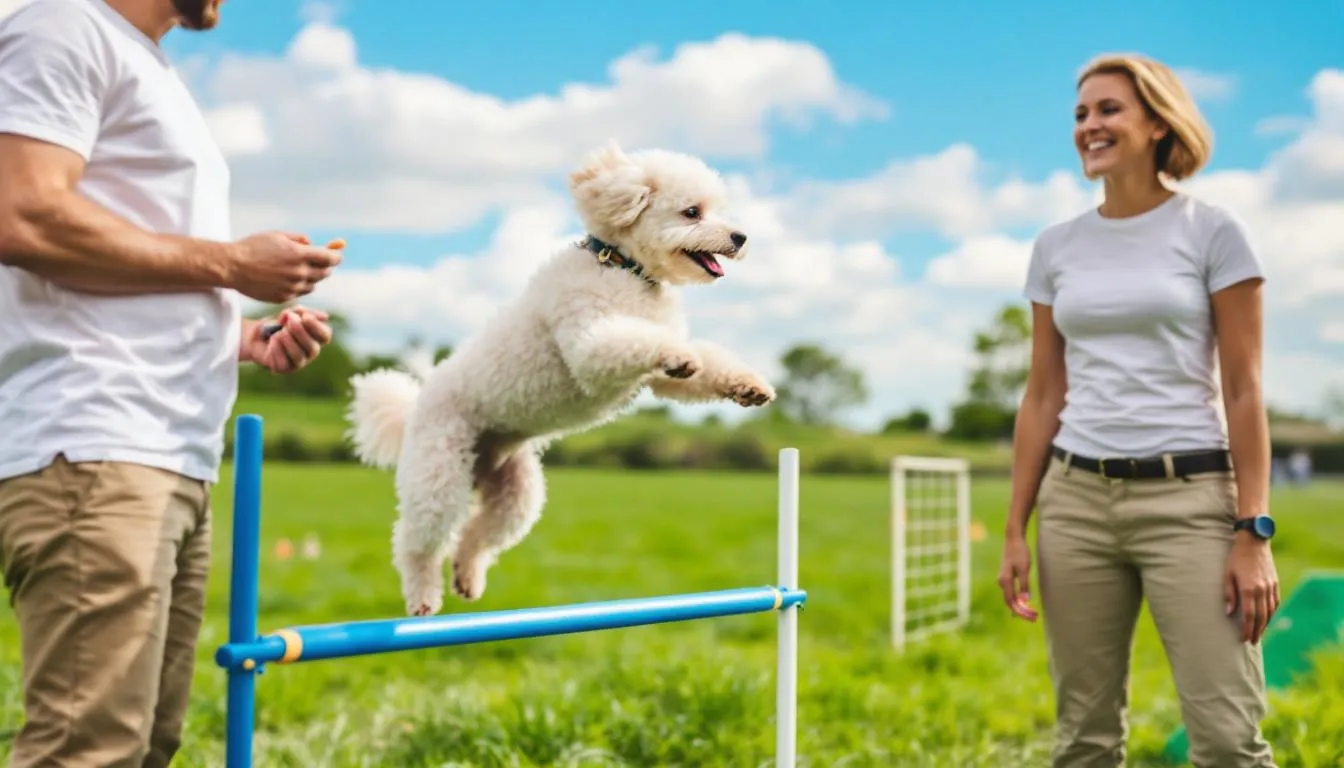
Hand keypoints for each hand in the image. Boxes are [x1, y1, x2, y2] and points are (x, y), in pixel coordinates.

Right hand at [227, 233, 343, 303]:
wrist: (232, 267)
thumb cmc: (253, 247)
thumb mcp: (277, 235)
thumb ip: (299, 239)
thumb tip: (311, 244)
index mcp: (299, 255)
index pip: (330, 258)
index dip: (336, 256)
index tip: (337, 255)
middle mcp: (299, 273)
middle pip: (325, 273)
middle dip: (326, 266)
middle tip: (323, 262)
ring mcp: (292, 287)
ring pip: (313, 284)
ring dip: (313, 277)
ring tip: (302, 269)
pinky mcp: (284, 297)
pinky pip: (300, 292)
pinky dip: (300, 286)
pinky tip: (290, 279)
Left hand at [241, 306, 332, 373]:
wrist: (256, 334)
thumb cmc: (277, 324)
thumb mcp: (289, 313)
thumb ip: (304, 313)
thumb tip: (325, 317)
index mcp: (315, 337)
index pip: (325, 336)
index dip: (316, 327)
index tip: (304, 316)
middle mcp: (310, 351)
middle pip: (313, 348)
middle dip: (300, 333)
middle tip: (289, 322)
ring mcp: (298, 362)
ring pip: (298, 356)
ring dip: (287, 341)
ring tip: (278, 333)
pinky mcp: (284, 369)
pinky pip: (283, 363)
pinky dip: (276, 350)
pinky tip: (272, 342)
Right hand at [998, 534, 1038, 621]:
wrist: (1013, 539)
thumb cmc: (1020, 552)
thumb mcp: (1024, 569)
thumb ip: (1024, 585)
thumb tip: (1025, 601)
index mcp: (1005, 581)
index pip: (1011, 602)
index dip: (1020, 612)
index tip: (1030, 618)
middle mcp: (1001, 582)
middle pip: (1010, 601)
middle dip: (1021, 611)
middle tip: (1034, 618)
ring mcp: (1003, 579)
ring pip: (1010, 597)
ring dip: (1020, 606)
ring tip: (1032, 612)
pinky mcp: (1006, 577)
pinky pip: (1011, 592)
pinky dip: (1018, 599)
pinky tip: (1025, 602)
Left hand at [1224, 533, 1279, 643]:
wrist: (1254, 542)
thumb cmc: (1236, 557)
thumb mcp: (1227, 574)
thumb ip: (1228, 593)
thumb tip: (1228, 612)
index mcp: (1249, 589)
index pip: (1249, 615)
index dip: (1246, 629)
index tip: (1244, 639)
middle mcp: (1262, 590)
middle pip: (1261, 617)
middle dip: (1256, 631)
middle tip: (1252, 642)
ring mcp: (1270, 587)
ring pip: (1270, 611)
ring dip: (1265, 625)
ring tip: (1259, 634)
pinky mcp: (1275, 583)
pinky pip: (1275, 602)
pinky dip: (1272, 613)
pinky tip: (1267, 619)